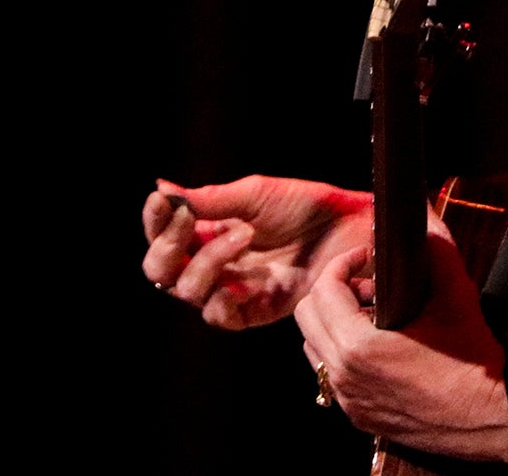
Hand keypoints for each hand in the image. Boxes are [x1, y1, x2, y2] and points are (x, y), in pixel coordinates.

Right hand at [141, 175, 371, 330]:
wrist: (352, 229)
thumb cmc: (309, 207)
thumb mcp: (255, 195)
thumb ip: (209, 200)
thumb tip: (160, 189)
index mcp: (210, 231)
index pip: (163, 235)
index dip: (155, 222)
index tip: (162, 202)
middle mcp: (215, 263)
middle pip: (161, 269)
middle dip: (167, 246)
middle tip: (189, 221)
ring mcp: (233, 288)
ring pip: (187, 291)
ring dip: (207, 262)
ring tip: (244, 234)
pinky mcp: (255, 311)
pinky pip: (219, 317)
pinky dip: (222, 300)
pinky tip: (241, 282)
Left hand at [294, 216, 507, 464]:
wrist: (487, 418)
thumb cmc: (471, 364)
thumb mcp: (456, 299)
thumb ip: (437, 252)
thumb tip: (426, 218)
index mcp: (358, 346)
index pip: (323, 290)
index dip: (342, 264)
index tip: (366, 258)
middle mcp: (344, 375)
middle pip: (307, 317)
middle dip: (333, 292)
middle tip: (368, 286)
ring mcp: (348, 399)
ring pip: (314, 348)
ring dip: (333, 324)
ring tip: (373, 316)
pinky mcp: (358, 416)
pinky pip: (330, 375)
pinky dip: (342, 353)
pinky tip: (378, 347)